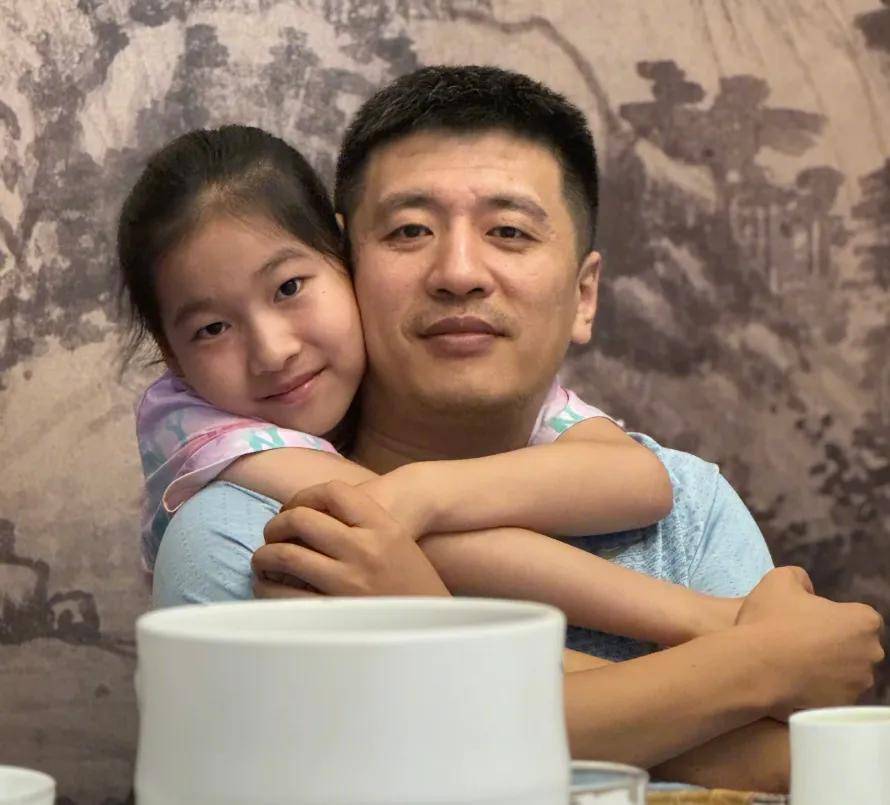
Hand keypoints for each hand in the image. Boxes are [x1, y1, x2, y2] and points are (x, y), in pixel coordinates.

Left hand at [253, 480, 449, 597]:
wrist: (433, 624)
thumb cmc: (411, 580)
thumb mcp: (396, 540)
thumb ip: (360, 523)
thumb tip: (305, 517)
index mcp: (382, 526)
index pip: (333, 491)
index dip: (304, 495)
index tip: (294, 508)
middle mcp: (364, 549)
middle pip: (302, 520)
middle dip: (277, 525)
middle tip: (272, 534)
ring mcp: (349, 582)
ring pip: (287, 555)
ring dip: (265, 555)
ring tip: (263, 559)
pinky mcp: (335, 613)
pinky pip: (286, 596)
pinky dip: (268, 588)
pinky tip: (268, 586)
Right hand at [737, 567, 884, 718]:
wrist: (754, 667)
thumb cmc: (770, 620)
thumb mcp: (779, 579)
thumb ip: (801, 578)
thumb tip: (807, 593)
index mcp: (863, 621)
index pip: (858, 617)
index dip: (831, 617)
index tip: (807, 620)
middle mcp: (870, 655)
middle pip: (855, 646)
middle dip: (833, 643)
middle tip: (798, 639)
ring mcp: (857, 685)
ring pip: (844, 671)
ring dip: (826, 666)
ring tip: (792, 660)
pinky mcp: (840, 706)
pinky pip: (831, 693)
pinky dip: (816, 687)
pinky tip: (791, 678)